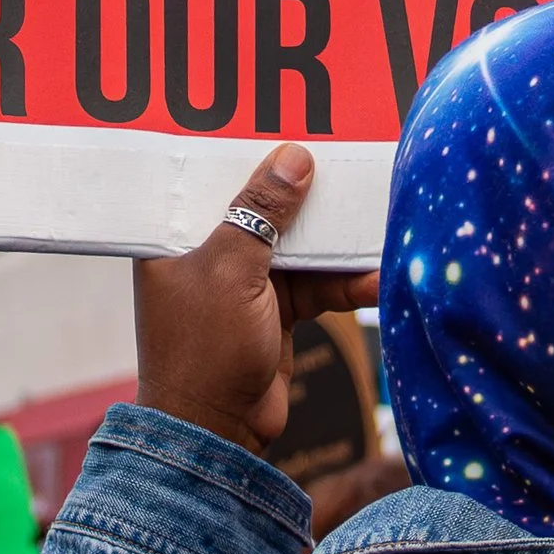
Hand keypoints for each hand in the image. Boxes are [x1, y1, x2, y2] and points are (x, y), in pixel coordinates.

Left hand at [135, 147, 377, 454]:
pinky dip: (348, 282)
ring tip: (377, 217)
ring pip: (300, 245)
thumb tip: (294, 157)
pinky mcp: (278, 310)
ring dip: (336, 241)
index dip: (247, 152)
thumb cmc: (204, 350)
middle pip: (264, 208)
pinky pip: (320, 283)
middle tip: (348, 163)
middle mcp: (208, 253)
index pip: (210, 178)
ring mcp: (245, 283)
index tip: (290, 119)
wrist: (218, 434)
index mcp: (175, 237)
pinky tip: (379, 276)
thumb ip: (260, 212)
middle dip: (306, 193)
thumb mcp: (231, 270)